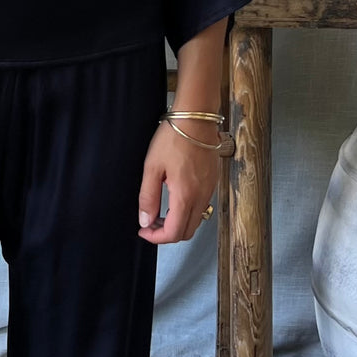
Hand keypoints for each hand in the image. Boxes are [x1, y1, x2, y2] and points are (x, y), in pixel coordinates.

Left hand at [136, 116, 220, 243]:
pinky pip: (202, 207)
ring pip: (196, 221)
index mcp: (185, 196)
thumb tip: (145, 221)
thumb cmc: (173, 138)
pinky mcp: (213, 182)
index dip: (156, 238)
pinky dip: (187, 212)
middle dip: (167, 234)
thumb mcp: (152, 167)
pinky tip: (173, 199)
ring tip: (159, 213)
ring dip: (178, 224)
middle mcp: (202, 197)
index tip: (143, 231)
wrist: (196, 118)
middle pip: (187, 232)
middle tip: (150, 224)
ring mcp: (210, 190)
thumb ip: (148, 197)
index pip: (173, 232)